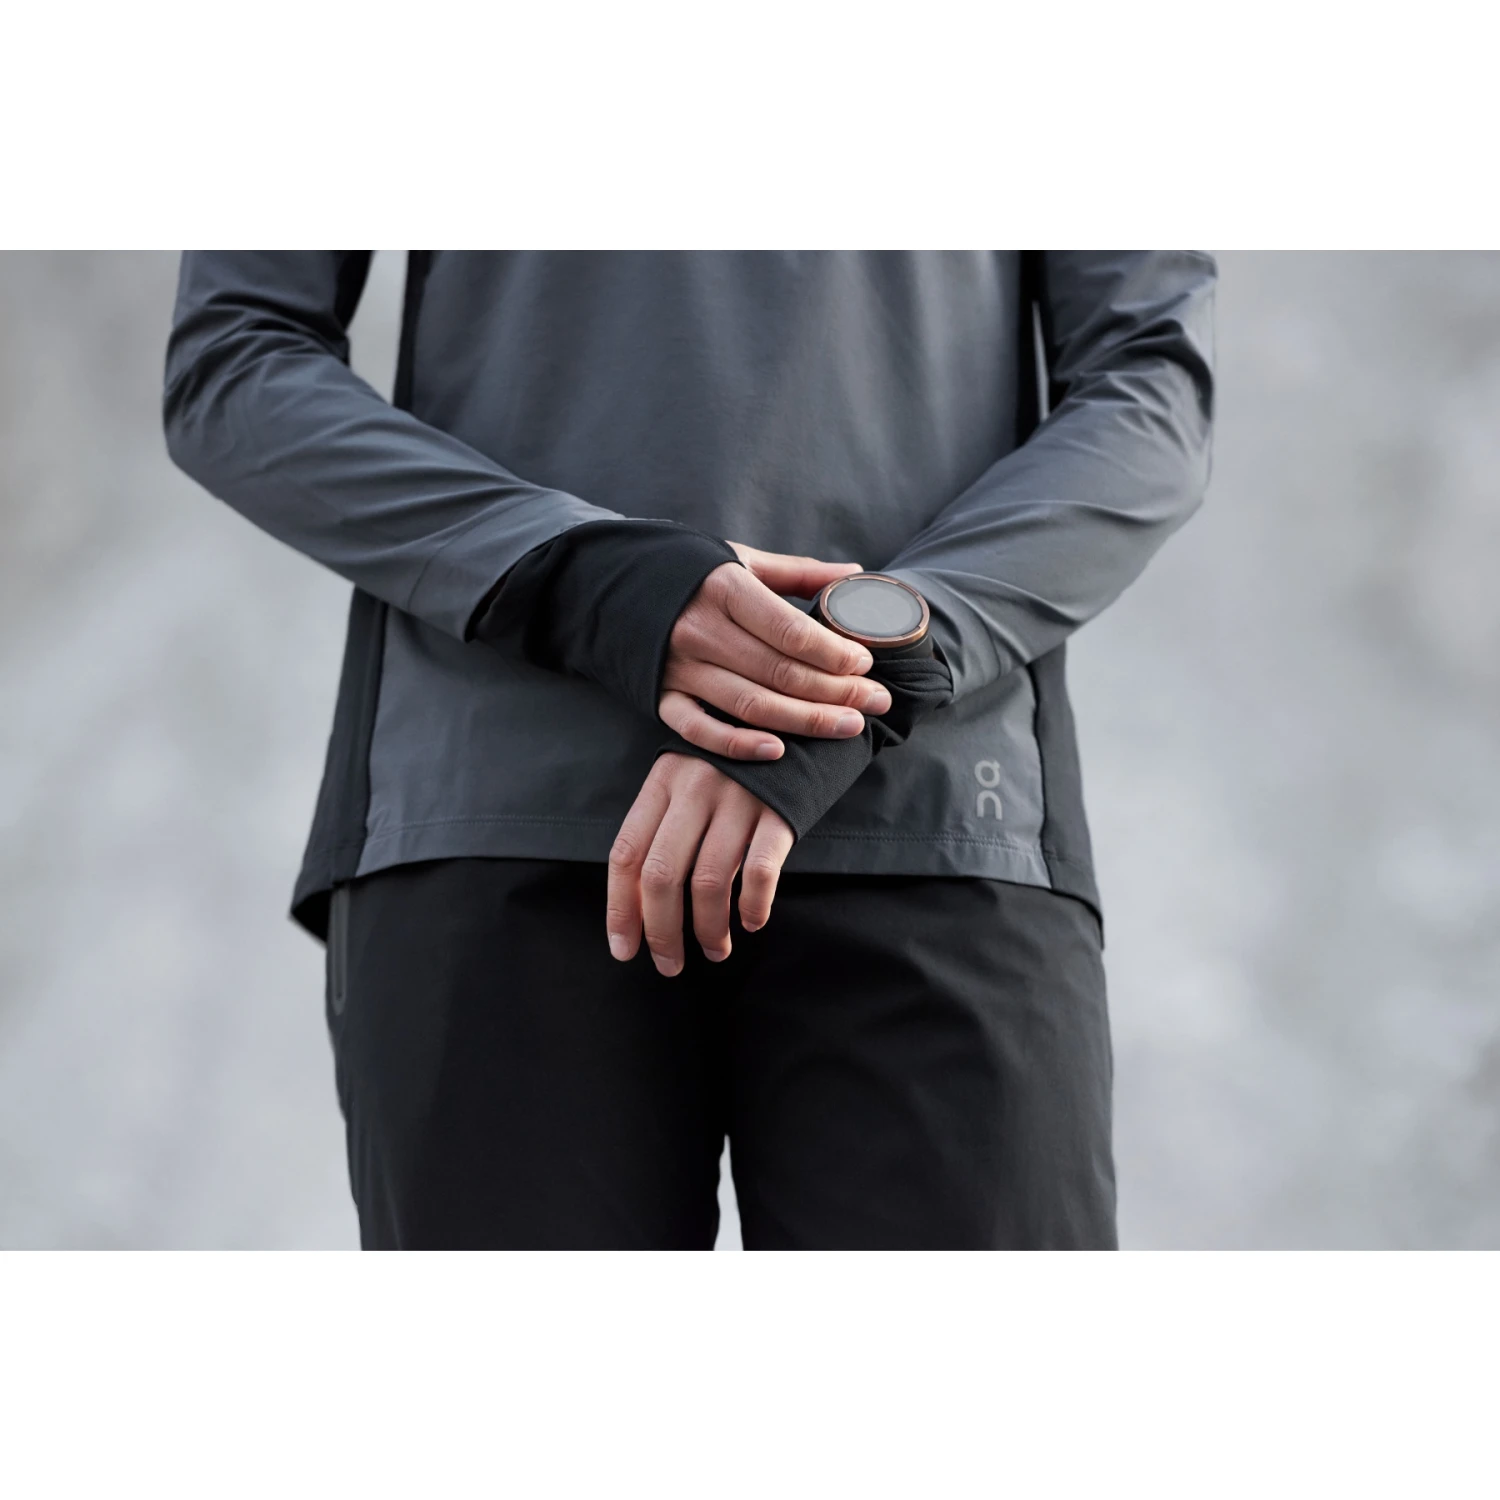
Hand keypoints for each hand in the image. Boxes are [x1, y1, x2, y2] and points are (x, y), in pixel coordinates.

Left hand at [607, 753, 793, 975]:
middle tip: (669, 964)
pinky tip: (752, 922)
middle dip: (661, 931)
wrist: (799, 714)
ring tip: (715, 950)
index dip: (620, 908)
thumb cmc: (734, 760)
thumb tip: (641, 901)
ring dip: (708, 928)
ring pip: (708, 881)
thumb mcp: (688, 776)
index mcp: (662, 782)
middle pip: (661, 874)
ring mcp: (738, 796)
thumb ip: (665, 824)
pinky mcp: (780, 808)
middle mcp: (694, 788)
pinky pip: (760, 871)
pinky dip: (753, 906)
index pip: (626, 853)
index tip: (624, 950)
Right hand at [657, 542, 892, 761]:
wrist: (610, 585)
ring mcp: (678, 669)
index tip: (865, 663)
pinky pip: (699, 730)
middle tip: (877, 701)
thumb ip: (797, 573)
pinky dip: (737, 745)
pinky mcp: (661, 698)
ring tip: (849, 726)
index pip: (788, 631)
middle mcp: (700, 631)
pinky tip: (779, 752)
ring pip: (750, 705)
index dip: (832, 652)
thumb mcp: (739, 559)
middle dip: (835, 690)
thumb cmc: (688, 572)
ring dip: (804, 720)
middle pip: (778, 672)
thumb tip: (854, 574)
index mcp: (724, 589)